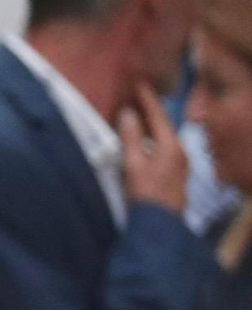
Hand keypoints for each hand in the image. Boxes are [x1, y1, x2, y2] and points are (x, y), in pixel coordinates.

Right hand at [119, 86, 188, 213]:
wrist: (160, 225)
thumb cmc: (146, 194)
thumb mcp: (133, 164)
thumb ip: (131, 138)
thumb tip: (128, 114)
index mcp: (171, 146)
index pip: (158, 116)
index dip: (147, 100)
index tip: (139, 84)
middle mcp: (180, 152)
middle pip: (163, 126)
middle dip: (150, 112)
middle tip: (137, 98)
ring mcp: (179, 165)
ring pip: (164, 138)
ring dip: (150, 127)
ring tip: (137, 118)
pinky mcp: (175, 175)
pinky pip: (163, 149)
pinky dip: (152, 141)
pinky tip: (143, 143)